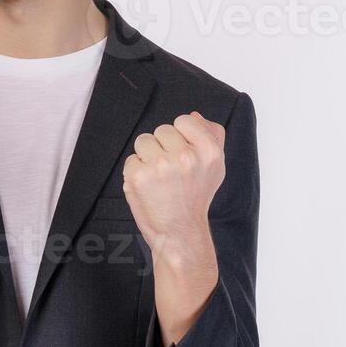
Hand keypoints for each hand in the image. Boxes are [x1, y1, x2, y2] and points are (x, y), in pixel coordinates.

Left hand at [122, 111, 226, 268]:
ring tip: (159, 178)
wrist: (180, 231)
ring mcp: (161, 166)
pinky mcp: (139, 176)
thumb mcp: (214, 167)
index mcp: (209, 151)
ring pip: (144, 141)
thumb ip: (210, 136)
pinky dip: (136, 173)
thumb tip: (195, 115)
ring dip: (147, 157)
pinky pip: (131, 159)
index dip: (180, 136)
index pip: (185, 120)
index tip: (183, 154)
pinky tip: (149, 187)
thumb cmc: (196, 197)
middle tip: (171, 172)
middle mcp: (187, 157)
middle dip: (163, 147)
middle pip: (162, 130)